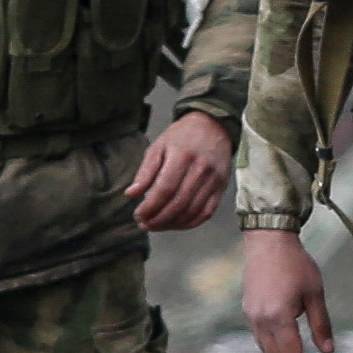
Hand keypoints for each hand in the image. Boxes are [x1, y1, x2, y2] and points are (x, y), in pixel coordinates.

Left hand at [126, 110, 231, 231]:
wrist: (213, 126)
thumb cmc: (181, 136)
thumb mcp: (158, 146)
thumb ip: (145, 172)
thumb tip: (131, 194)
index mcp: (183, 155)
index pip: (165, 189)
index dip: (150, 207)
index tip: (138, 215)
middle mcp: (201, 169)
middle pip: (179, 203)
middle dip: (159, 219)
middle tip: (145, 225)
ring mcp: (214, 180)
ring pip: (192, 211)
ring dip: (172, 224)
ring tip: (157, 226)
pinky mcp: (221, 188)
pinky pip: (206, 213)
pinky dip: (190, 223)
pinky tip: (176, 224)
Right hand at [241, 225, 335, 352]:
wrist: (268, 240)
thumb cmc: (296, 264)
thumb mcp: (315, 293)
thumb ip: (321, 324)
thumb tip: (329, 351)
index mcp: (278, 317)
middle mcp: (260, 321)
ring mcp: (251, 316)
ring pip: (267, 351)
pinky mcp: (248, 311)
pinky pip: (261, 339)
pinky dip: (276, 348)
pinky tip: (291, 343)